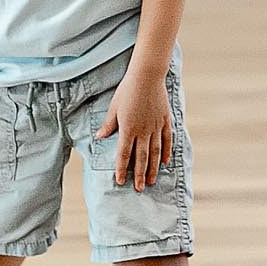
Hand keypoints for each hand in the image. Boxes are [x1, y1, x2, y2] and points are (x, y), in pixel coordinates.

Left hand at [97, 70, 173, 188]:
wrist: (147, 76)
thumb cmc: (127, 90)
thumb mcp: (113, 107)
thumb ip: (108, 125)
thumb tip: (100, 137)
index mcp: (127, 129)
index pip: (123, 154)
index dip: (121, 169)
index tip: (120, 181)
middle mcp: (142, 131)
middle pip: (140, 158)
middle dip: (139, 175)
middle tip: (139, 189)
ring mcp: (155, 127)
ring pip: (155, 152)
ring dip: (152, 168)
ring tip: (151, 181)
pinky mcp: (165, 121)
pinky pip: (167, 140)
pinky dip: (166, 152)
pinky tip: (165, 162)